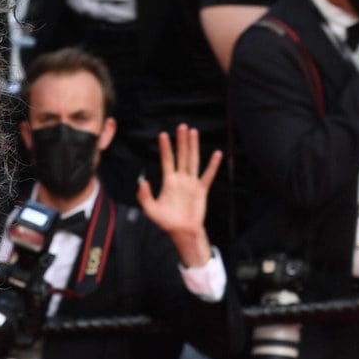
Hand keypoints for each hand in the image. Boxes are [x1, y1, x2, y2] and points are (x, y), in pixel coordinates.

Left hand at [135, 124, 220, 267]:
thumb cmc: (166, 221)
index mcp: (168, 181)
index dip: (165, 148)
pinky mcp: (201, 190)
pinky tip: (217, 154)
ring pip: (193, 161)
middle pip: (181, 156)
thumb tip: (142, 181)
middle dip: (181, 141)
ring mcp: (191, 183)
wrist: (181, 232)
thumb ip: (144, 196)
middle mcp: (181, 179)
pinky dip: (213, 165)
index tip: (162, 134)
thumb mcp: (150, 209)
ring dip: (193, 147)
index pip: (167, 160)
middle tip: (182, 126)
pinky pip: (208, 176)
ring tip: (194, 132)